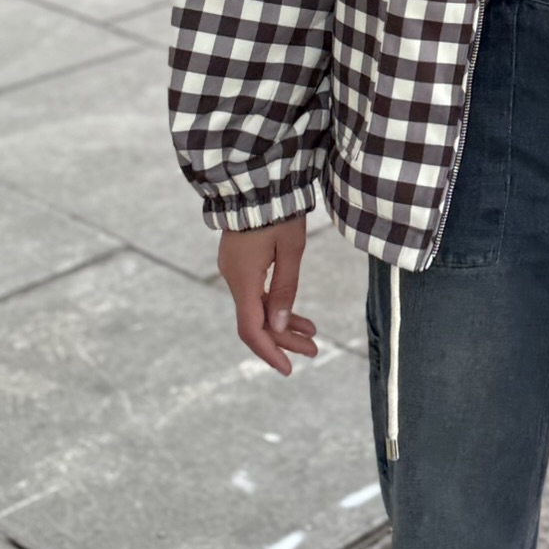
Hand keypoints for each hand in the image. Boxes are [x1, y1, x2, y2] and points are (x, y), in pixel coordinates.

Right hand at [218, 217, 319, 376]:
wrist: (257, 180)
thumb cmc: (279, 211)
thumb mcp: (291, 249)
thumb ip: (285, 289)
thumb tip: (281, 327)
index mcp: (244, 279)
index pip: (252, 329)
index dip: (270, 352)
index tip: (288, 369)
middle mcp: (234, 278)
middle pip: (257, 321)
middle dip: (285, 339)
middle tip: (314, 350)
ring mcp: (234, 269)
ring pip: (257, 307)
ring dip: (282, 322)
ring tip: (312, 334)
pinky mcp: (239, 260)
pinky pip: (256, 292)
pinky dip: (275, 304)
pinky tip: (294, 313)